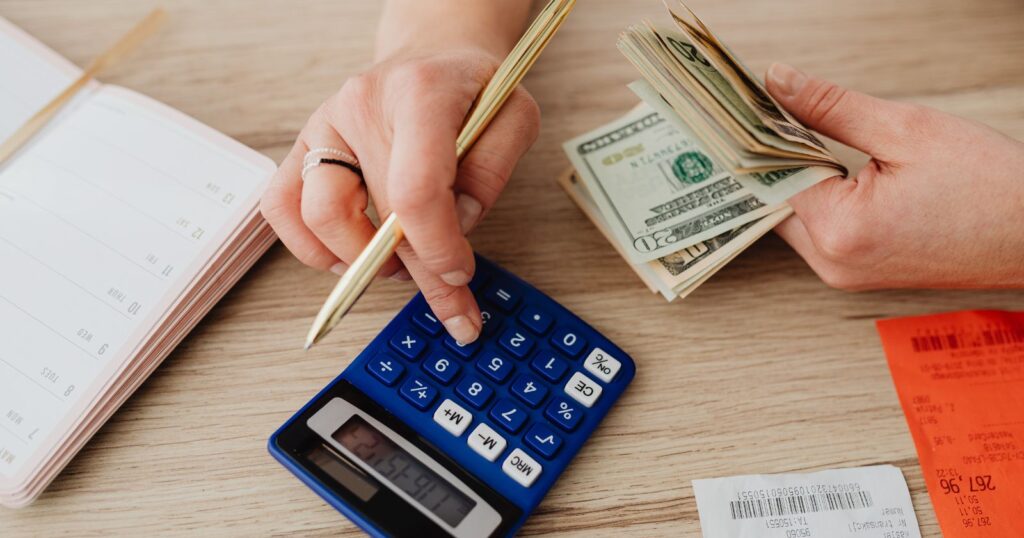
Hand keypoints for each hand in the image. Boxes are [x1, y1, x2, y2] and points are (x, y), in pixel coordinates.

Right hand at [261, 48, 540, 341]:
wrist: (433, 56)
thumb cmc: (472, 90)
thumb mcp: (514, 117)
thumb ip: (493, 171)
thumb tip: (456, 227)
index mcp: (419, 94)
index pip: (416, 188)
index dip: (437, 247)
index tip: (460, 274)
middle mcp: (361, 106)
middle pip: (377, 215)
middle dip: (419, 273)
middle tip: (452, 305)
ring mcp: (325, 126)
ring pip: (319, 217)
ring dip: (361, 260)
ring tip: (400, 265)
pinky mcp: (304, 147)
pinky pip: (281, 208)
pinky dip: (311, 247)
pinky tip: (351, 256)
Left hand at [765, 63, 1023, 289]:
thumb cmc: (988, 184)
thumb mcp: (906, 129)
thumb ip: (831, 107)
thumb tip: (777, 82)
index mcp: (839, 231)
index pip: (772, 175)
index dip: (762, 134)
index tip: (753, 103)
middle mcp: (832, 263)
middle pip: (775, 200)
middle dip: (774, 155)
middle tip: (770, 111)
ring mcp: (843, 274)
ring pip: (793, 215)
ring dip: (797, 175)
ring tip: (803, 132)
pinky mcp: (856, 273)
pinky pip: (818, 229)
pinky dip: (818, 197)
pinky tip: (827, 164)